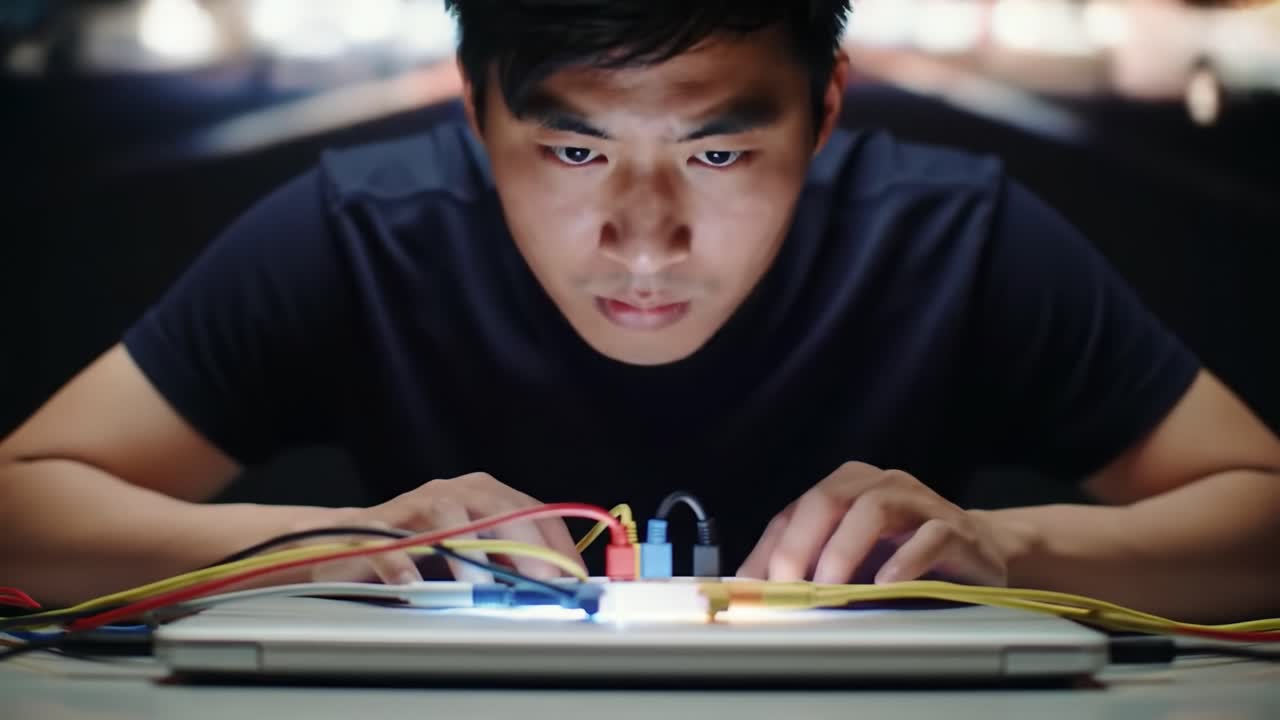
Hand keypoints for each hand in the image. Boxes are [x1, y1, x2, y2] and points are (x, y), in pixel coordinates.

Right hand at [299, 472, 583, 584]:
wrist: (352, 541)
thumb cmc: (424, 548)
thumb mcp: (476, 551)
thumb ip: (510, 560)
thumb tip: (556, 586)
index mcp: (485, 492)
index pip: (534, 510)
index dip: (556, 545)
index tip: (574, 577)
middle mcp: (455, 490)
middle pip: (498, 507)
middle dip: (524, 545)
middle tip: (539, 582)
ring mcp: (416, 505)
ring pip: (449, 519)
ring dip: (467, 555)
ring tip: (478, 586)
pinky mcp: (378, 529)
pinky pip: (393, 548)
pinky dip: (404, 568)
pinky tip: (414, 587)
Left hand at [737, 462, 1008, 585]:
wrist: (979, 553)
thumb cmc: (903, 556)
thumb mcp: (850, 561)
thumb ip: (808, 569)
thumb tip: (756, 593)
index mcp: (846, 488)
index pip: (794, 512)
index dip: (769, 549)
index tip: (753, 587)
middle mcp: (879, 485)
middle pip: (827, 500)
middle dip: (799, 546)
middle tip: (787, 587)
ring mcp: (919, 503)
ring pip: (873, 510)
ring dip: (843, 551)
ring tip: (830, 589)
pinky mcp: (955, 530)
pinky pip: (928, 537)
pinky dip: (904, 560)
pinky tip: (886, 585)